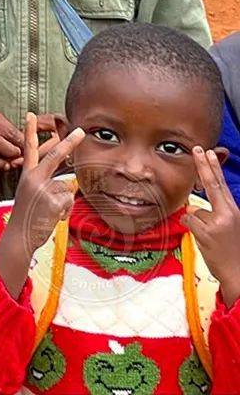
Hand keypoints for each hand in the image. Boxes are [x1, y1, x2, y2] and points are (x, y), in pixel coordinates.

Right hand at [0, 114, 83, 297]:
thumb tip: (70, 182)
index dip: (30, 131)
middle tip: (80, 130)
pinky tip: (53, 217)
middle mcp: (33, 178)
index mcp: (26, 175)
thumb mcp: (31, 195)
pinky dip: (65, 211)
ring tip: (49, 212)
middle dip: (69, 142)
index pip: (28, 149)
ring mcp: (42, 188)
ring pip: (67, 188)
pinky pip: (69, 201)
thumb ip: (45, 184)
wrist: (19, 237)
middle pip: (54, 156)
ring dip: (64, 202)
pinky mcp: (52, 200)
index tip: (31, 114)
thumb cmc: (26, 218)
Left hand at [184, 147, 239, 308]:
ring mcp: (215, 223)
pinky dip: (192, 229)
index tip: (209, 153)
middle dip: (203, 165)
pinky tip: (204, 241)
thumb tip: (194, 204)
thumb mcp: (230, 227)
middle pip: (211, 185)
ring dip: (197, 223)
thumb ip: (216, 213)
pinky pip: (189, 221)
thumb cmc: (233, 251)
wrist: (239, 275)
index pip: (221, 186)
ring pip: (194, 210)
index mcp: (233, 212)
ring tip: (210, 238)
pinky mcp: (205, 233)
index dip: (214, 168)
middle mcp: (226, 215)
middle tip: (197, 149)